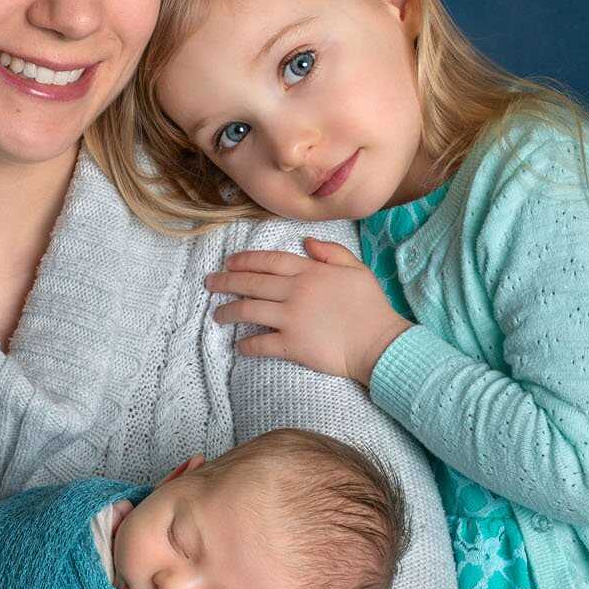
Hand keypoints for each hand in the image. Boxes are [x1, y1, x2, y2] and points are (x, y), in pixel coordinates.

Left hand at [205, 239, 411, 384]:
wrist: (379, 341)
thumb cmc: (371, 306)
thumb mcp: (356, 269)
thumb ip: (331, 252)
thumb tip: (306, 241)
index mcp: (309, 271)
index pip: (269, 261)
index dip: (245, 261)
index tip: (229, 263)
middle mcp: (295, 291)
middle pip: (251, 283)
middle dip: (225, 282)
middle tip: (209, 283)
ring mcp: (291, 318)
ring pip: (248, 311)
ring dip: (228, 312)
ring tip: (217, 316)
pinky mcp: (292, 345)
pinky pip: (261, 344)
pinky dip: (247, 345)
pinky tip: (239, 347)